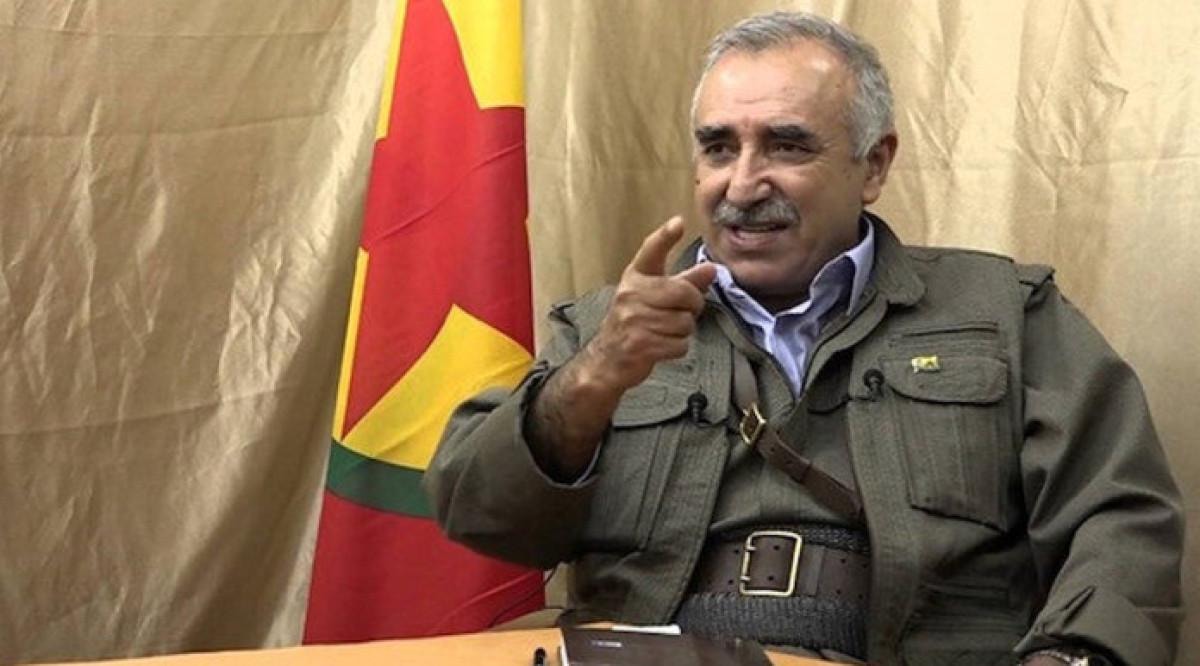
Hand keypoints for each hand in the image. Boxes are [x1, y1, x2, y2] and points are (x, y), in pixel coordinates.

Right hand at [576, 216, 717, 393]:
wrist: (607, 358)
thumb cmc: (635, 322)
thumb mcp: (655, 296)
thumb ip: (685, 282)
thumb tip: (711, 268)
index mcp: (635, 277)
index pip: (650, 252)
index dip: (665, 237)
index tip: (678, 223)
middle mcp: (631, 294)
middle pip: (684, 293)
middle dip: (693, 305)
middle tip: (684, 311)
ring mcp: (633, 319)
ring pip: (684, 322)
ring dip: (683, 331)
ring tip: (666, 331)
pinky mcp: (639, 344)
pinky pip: (679, 344)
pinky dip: (677, 348)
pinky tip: (663, 345)